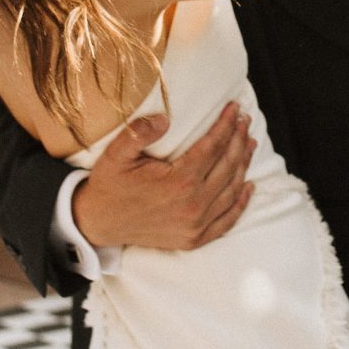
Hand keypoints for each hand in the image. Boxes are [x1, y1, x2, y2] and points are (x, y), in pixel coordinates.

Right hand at [69, 101, 256, 252]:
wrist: (98, 224)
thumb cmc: (109, 185)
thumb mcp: (116, 154)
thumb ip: (139, 133)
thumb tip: (165, 118)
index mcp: (178, 181)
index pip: (212, 147)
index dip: (226, 125)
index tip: (235, 108)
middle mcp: (192, 205)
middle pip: (227, 166)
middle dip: (238, 139)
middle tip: (245, 120)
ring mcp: (195, 225)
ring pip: (231, 190)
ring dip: (244, 164)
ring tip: (249, 142)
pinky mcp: (194, 239)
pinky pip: (226, 221)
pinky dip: (240, 203)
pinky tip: (249, 186)